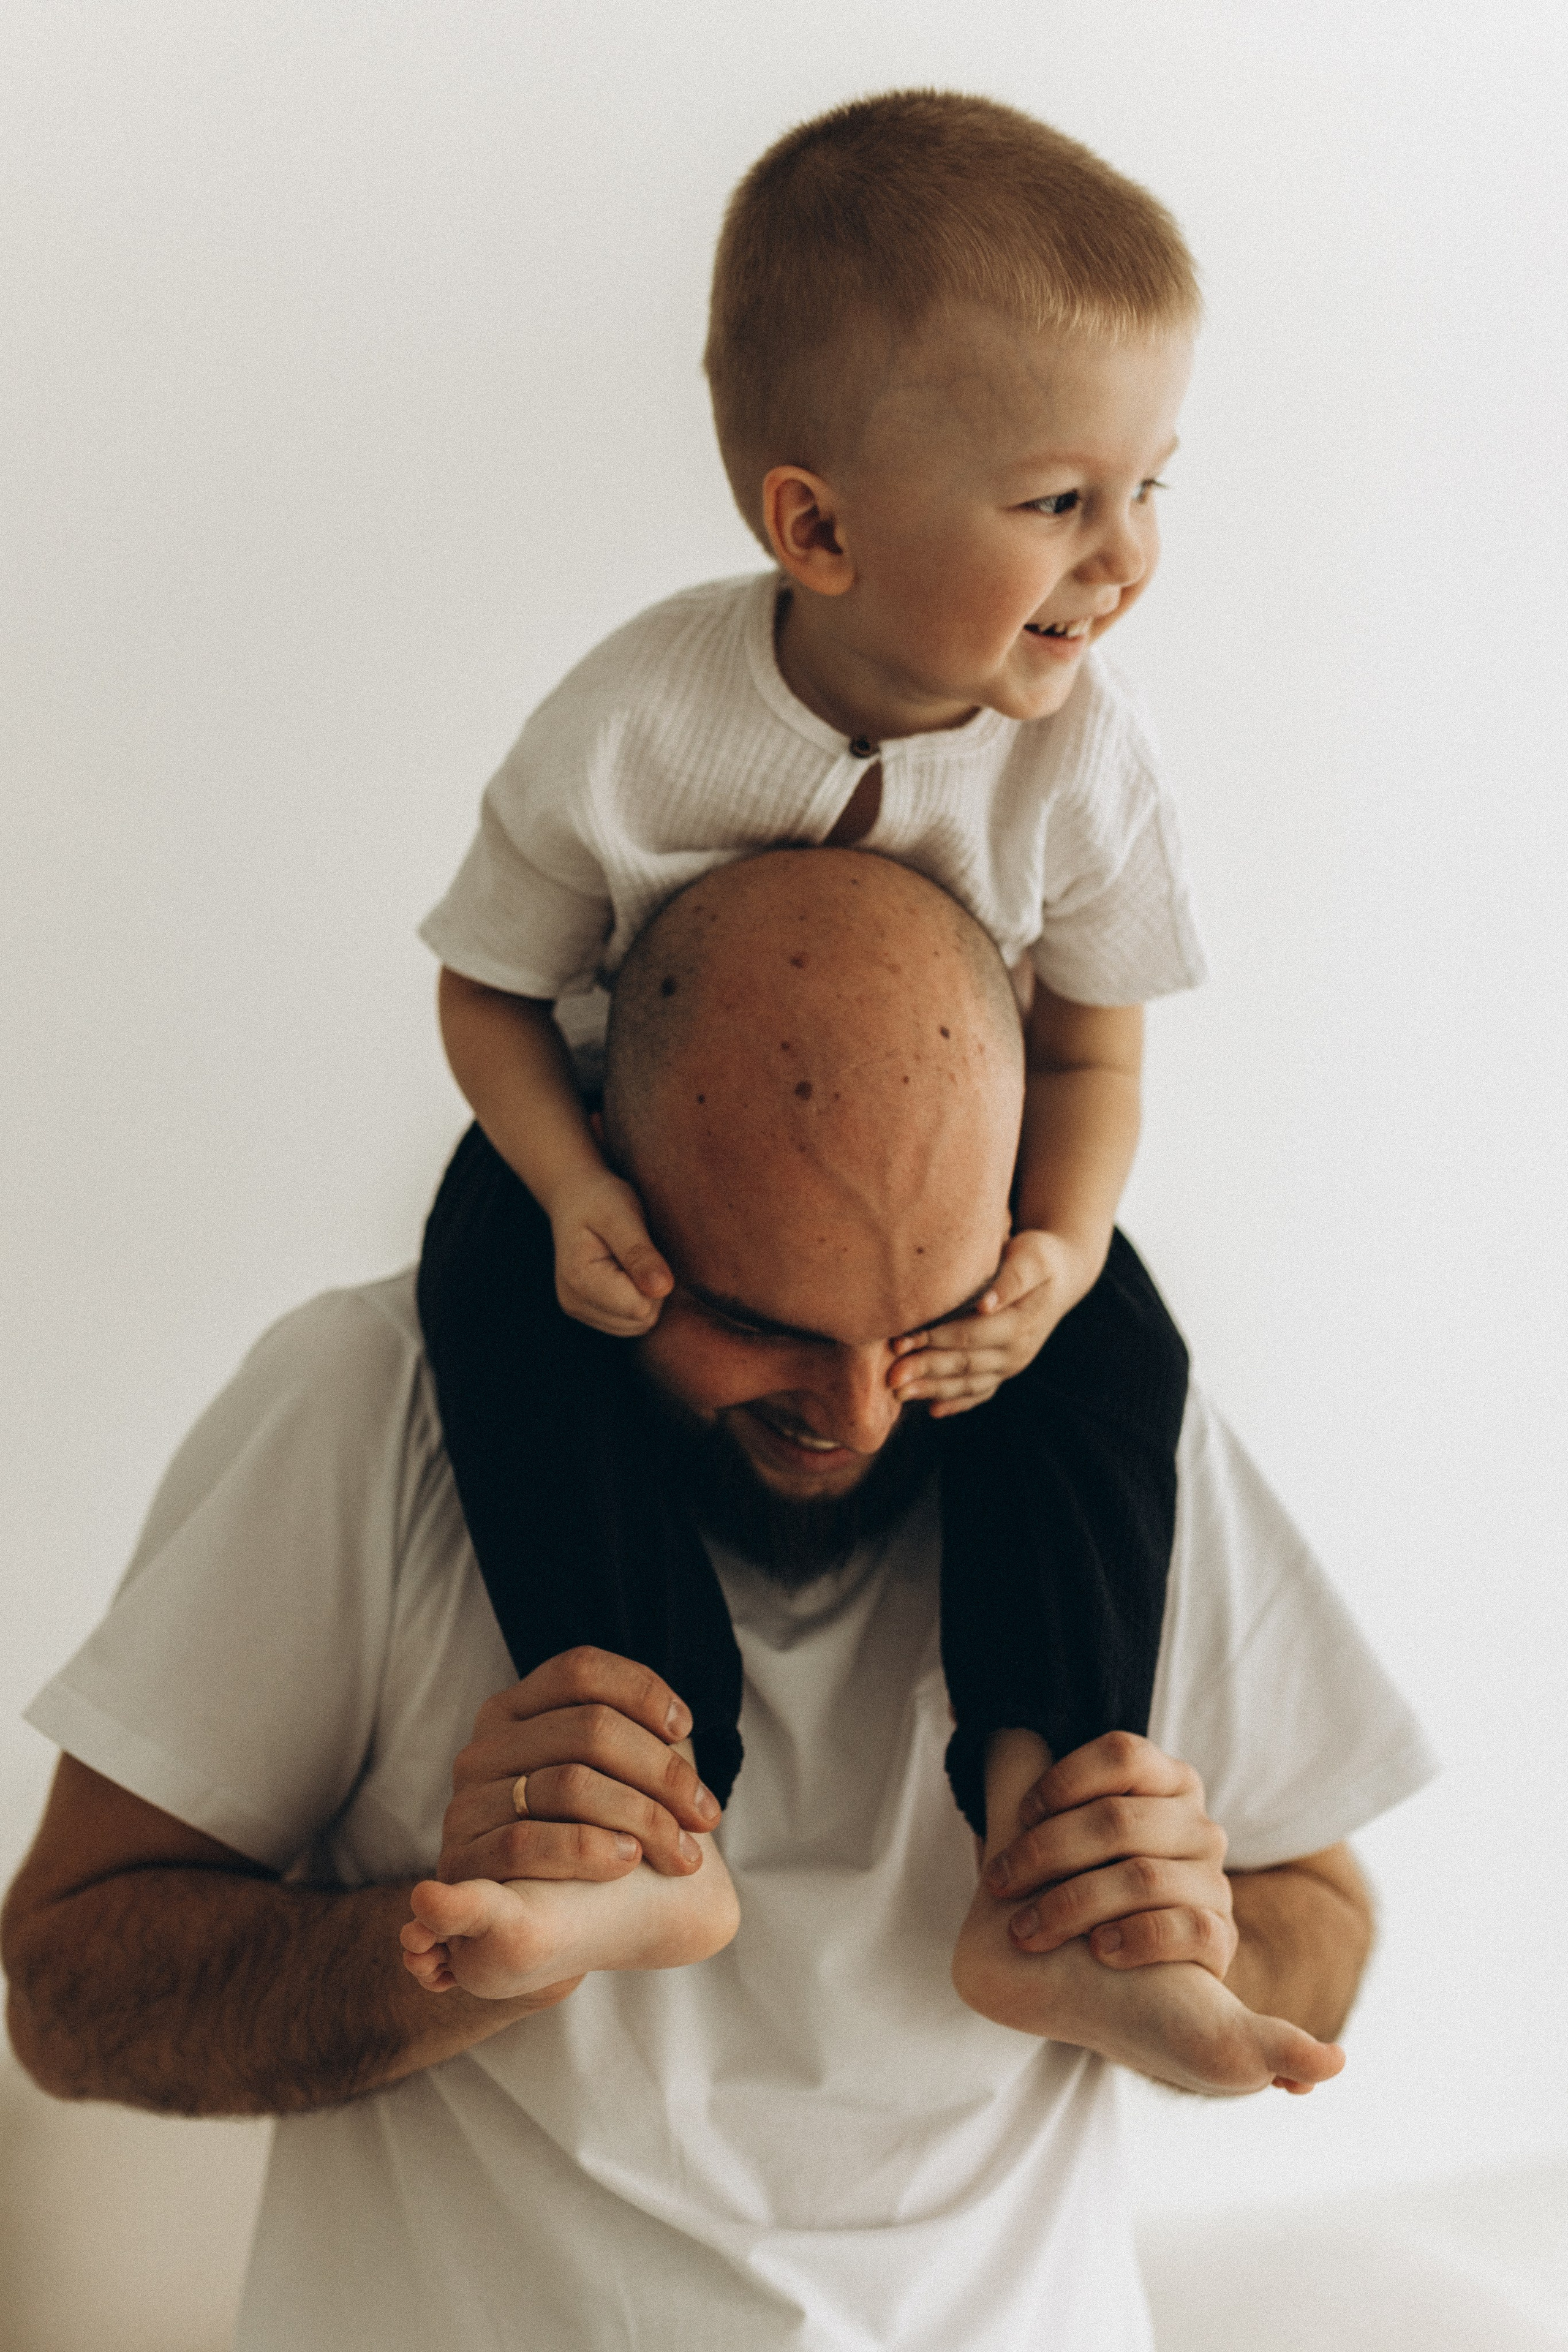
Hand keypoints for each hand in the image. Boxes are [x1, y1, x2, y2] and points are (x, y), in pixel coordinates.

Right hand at [434, 1646, 719, 1889]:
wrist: (516, 1930)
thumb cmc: (574, 1841)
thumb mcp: (595, 1781)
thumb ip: (623, 1744)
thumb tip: (678, 1727)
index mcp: (515, 1710)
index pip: (581, 1670)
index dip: (641, 1691)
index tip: (685, 1728)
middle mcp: (485, 1746)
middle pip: (591, 1728)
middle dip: (664, 1771)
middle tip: (706, 1816)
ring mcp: (467, 1801)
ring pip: (569, 1784)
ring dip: (643, 1817)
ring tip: (682, 1852)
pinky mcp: (462, 1860)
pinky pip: (526, 1843)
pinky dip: (588, 1849)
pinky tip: (628, 1861)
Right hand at [551, 1170, 673, 1335]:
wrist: (575, 1197)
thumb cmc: (600, 1199)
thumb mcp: (622, 1215)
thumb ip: (640, 1253)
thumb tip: (662, 1289)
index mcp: (579, 1280)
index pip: (640, 1307)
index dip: (654, 1280)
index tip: (642, 1247)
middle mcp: (575, 1303)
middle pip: (642, 1320)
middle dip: (651, 1289)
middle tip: (638, 1251)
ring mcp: (581, 1311)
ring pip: (639, 1324)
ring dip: (647, 1295)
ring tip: (632, 1259)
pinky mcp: (591, 1313)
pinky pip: (632, 1322)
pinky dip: (639, 1300)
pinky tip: (628, 1273)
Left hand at [888, 1228, 1097, 1417]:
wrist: (1063, 1276)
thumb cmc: (1040, 1257)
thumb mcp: (1032, 1258)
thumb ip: (1011, 1279)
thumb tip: (985, 1304)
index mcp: (1019, 1324)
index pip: (968, 1335)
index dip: (933, 1340)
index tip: (899, 1341)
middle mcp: (1015, 1351)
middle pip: (963, 1364)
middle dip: (925, 1370)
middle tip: (890, 1377)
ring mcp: (1010, 1365)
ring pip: (968, 1383)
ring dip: (932, 1390)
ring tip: (898, 1395)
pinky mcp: (1004, 1370)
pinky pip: (980, 1392)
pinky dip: (957, 1402)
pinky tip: (933, 1409)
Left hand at [982, 1730, 1236, 1981]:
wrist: (1128, 1982)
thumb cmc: (1083, 1887)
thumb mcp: (1068, 1833)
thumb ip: (1044, 1792)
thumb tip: (1002, 1742)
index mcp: (1168, 1782)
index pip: (1122, 1755)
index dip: (1064, 1780)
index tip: (1020, 1816)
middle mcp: (1198, 1826)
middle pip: (1118, 1819)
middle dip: (1046, 1851)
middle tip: (1000, 1881)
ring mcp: (1214, 1881)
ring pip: (1143, 1878)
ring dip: (1072, 1904)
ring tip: (1027, 1930)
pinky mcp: (1222, 1937)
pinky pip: (1189, 1929)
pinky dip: (1137, 1937)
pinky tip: (1098, 1949)